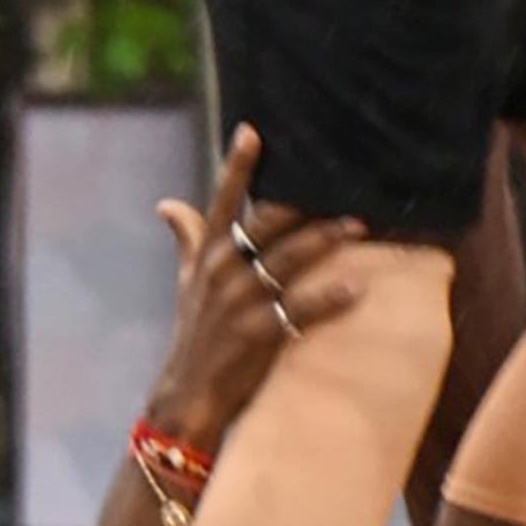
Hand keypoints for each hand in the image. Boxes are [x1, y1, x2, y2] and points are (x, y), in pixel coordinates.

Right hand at [146, 129, 365, 459]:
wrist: (188, 394)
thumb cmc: (194, 333)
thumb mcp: (186, 283)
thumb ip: (187, 239)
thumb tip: (167, 203)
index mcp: (208, 256)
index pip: (222, 202)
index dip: (237, 167)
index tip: (253, 131)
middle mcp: (222, 273)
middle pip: (265, 225)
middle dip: (302, 205)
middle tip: (341, 184)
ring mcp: (239, 304)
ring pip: (288, 262)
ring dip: (325, 241)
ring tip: (358, 225)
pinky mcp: (258, 335)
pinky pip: (300, 310)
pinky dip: (329, 298)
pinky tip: (357, 287)